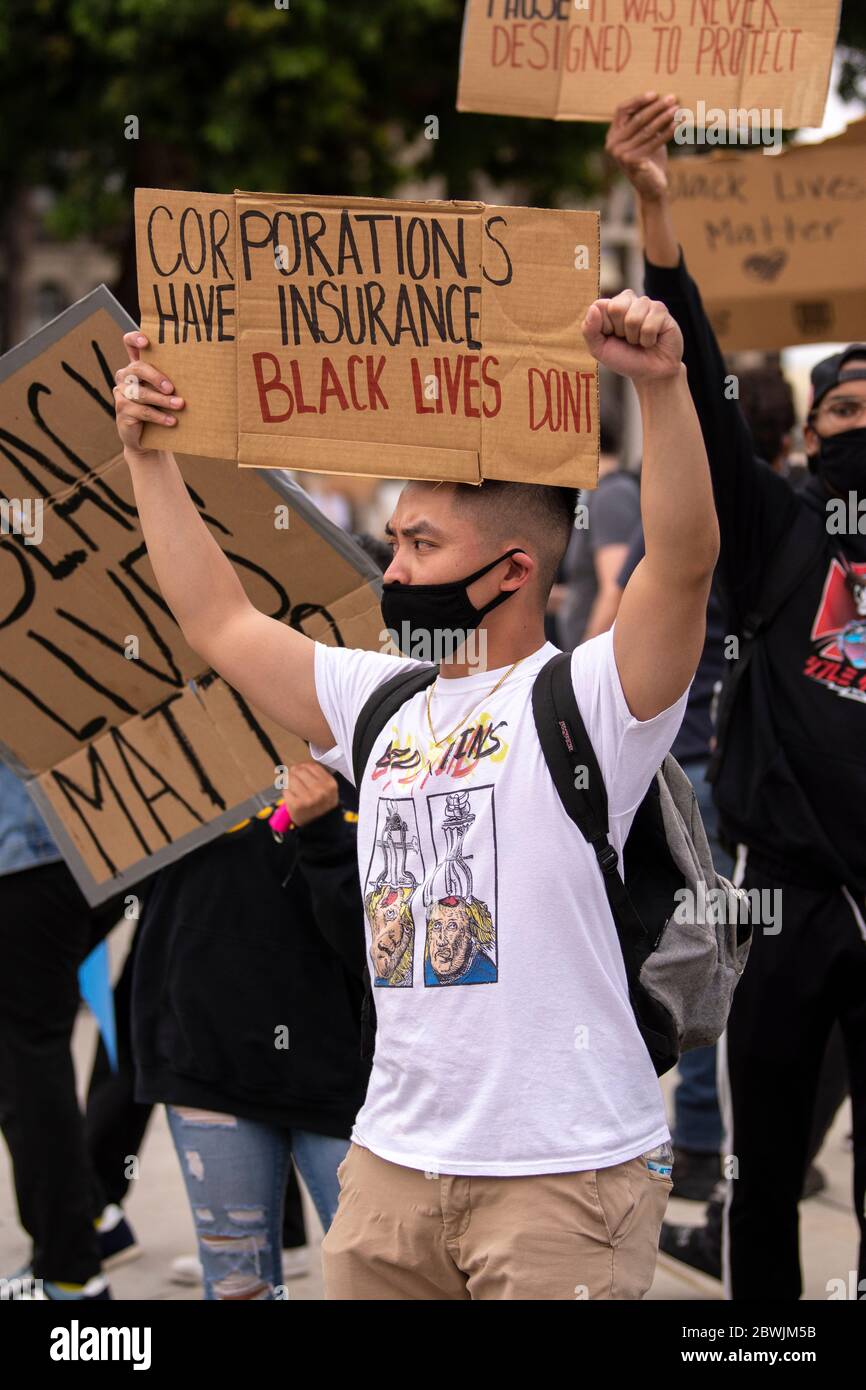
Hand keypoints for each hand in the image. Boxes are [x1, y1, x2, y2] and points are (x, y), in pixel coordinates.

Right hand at [113, 331, 184, 462]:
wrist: (147, 440)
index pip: (129, 344)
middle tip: (172, 388)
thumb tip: (204, 372)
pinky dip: (159, 416)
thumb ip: (174, 380)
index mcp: (137, 366)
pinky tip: (172, 421)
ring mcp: (122, 393)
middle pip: (137, 368)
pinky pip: (142, 411)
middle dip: (155, 377)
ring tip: (180, 405)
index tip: (146, 342)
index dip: (134, 339)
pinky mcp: (122, 411)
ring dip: (162, 400)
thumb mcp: (167, 393)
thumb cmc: (161, 410)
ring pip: (141, 393)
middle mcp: (126, 377)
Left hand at [284, 762, 339, 827]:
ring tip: (293, 790)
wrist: (319, 826)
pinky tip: (292, 798)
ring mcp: (308, 798)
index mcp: (329, 784)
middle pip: (298, 770)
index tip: (300, 772)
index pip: (311, 766)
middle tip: (294, 780)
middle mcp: (320, 790)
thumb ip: (316, 774)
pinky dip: (286, 793)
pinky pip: (285, 790)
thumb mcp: (327, 788)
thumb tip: (298, 765)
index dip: (303, 766)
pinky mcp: (296, 805)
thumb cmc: (321, 804)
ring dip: (288, 783)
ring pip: (290, 779)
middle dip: (293, 774)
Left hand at [582, 289, 682, 382]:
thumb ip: (589, 330)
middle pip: (616, 308)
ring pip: (633, 318)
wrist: (650, 374)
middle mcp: (629, 300)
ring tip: (640, 341)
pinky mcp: (662, 311)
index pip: (600, 306)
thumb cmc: (624, 359)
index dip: (605, 327)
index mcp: (611, 305)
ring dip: (635, 338)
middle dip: (620, 331)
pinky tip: (652, 340)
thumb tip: (594, 308)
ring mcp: (647, 304)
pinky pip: (649, 326)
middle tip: (627, 339)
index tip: (612, 336)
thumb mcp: (599, 349)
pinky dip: (648, 340)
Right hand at [606, 92, 678, 202]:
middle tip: (672, 98)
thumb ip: (644, 122)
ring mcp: (621, 154)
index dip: (638, 100)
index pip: (621, 110)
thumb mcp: (644, 138)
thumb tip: (661, 97)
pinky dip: (668, 131)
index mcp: (612, 136)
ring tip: (678, 109)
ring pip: (647, 130)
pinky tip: (678, 124)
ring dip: (664, 117)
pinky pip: (654, 141)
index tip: (654, 94)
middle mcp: (613, 145)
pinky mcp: (633, 161)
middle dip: (656, 107)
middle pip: (637, 119)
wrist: (652, 188)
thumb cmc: (650, 159)